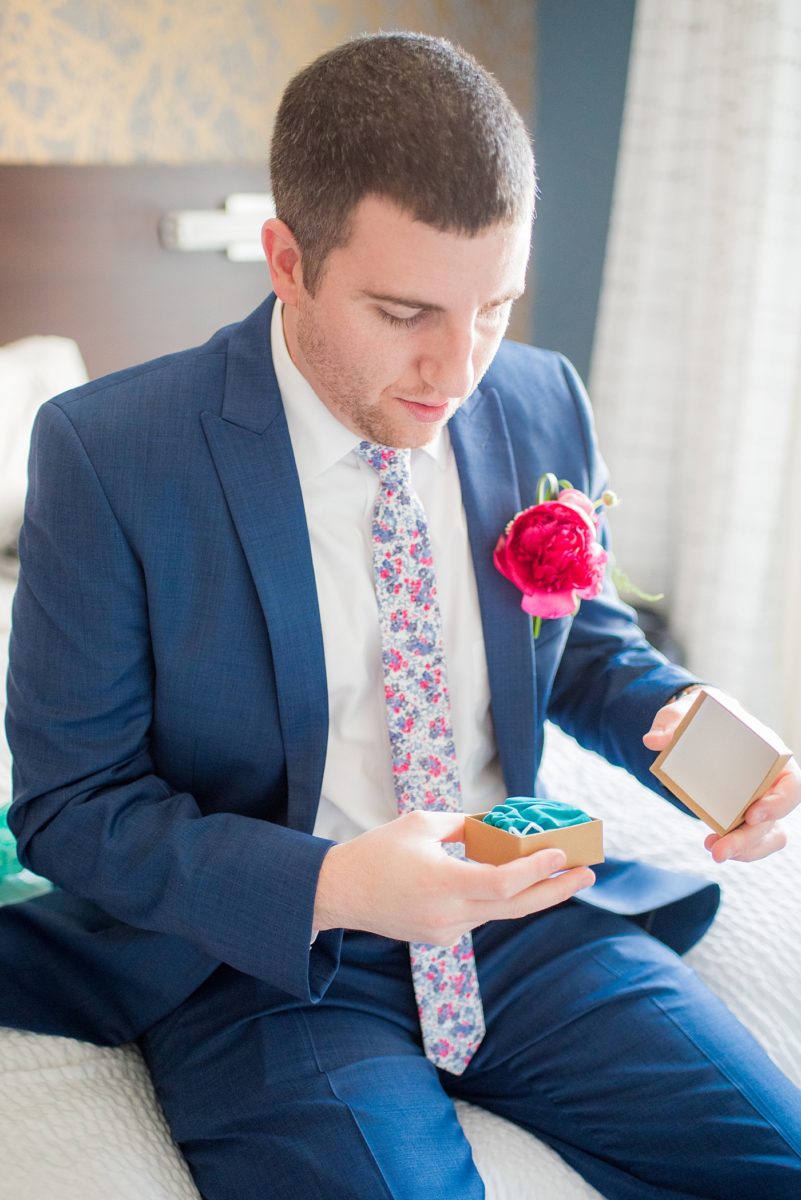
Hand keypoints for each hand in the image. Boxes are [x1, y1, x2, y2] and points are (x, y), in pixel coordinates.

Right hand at [313, 809, 595, 942]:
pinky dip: (496, 898)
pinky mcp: (439, 937)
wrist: (338, 892)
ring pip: (499, 913)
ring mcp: (445, 932)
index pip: (503, 884)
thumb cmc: (377, 851)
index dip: (536, 871)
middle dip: (556, 889)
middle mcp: (448, 915)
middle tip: (588, 872)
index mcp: (443, 884)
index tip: (562, 855)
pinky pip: (478, 916)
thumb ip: (464, 826)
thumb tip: (499, 827)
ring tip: (559, 871)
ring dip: (529, 893)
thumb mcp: (421, 824)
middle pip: (515, 907)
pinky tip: (507, 879)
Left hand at [643, 687, 799, 862]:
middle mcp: (771, 781)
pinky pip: (752, 839)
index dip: (778, 802)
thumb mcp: (687, 713)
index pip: (791, 783)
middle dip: (749, 838)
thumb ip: (672, 721)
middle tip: (720, 849)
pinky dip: (738, 848)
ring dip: (745, 849)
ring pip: (768, 835)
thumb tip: (652, 740)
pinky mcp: (743, 815)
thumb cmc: (703, 719)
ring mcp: (760, 800)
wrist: (698, 729)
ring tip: (715, 853)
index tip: (752, 814)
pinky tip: (714, 848)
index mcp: (770, 754)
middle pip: (775, 817)